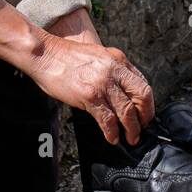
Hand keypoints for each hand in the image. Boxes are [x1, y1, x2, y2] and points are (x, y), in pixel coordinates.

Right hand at [26, 36, 154, 145]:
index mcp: (118, 59)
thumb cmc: (65, 56)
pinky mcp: (90, 95)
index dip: (147, 101)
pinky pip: (107, 119)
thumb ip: (111, 70)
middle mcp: (114, 70)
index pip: (142, 82)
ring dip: (132, 128)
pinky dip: (112, 132)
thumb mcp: (97, 56)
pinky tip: (112, 137)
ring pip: (127, 111)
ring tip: (131, 138)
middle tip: (143, 127)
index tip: (145, 112)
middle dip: (145, 115)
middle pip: (142, 96)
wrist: (45, 54)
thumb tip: (119, 90)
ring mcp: (103, 83)